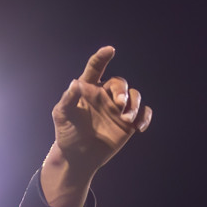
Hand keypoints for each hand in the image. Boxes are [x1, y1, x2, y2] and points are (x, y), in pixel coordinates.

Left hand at [42, 46, 152, 206]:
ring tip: (126, 118)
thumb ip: (68, 99)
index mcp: (88, 89)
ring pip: (134, 96)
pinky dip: (144, 117)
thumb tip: (75, 83)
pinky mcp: (129, 122)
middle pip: (120, 83)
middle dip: (122, 90)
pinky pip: (143, 113)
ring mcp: (118, 108)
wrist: (77, 157)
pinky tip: (139, 127)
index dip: (102, 58)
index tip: (109, 50)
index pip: (95, 68)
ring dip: (134, 104)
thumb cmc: (67, 133)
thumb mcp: (62, 116)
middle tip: (119, 103)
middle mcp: (105, 95)